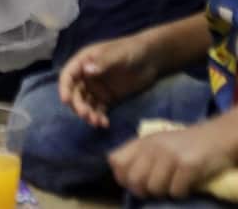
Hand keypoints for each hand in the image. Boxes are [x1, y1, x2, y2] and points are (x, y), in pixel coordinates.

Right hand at [58, 34, 160, 127]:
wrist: (151, 59)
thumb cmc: (131, 50)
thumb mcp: (117, 54)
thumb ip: (103, 62)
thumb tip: (86, 71)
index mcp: (84, 62)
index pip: (68, 75)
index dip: (64, 88)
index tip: (66, 100)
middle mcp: (87, 76)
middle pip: (75, 93)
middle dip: (78, 105)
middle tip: (86, 115)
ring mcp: (97, 88)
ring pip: (86, 103)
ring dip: (88, 113)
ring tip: (96, 122)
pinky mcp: (108, 98)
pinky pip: (99, 109)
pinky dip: (99, 117)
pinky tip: (104, 123)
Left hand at [109, 121, 233, 199]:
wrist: (215, 137)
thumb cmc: (184, 144)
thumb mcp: (156, 143)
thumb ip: (139, 155)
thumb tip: (122, 176)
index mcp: (141, 142)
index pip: (115, 161)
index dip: (122, 177)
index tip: (134, 183)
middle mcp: (153, 147)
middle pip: (133, 179)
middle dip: (142, 190)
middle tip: (155, 189)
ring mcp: (170, 155)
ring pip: (154, 188)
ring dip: (164, 193)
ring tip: (172, 185)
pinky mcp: (188, 165)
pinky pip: (176, 191)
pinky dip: (181, 193)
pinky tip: (186, 185)